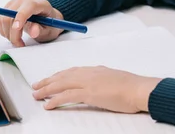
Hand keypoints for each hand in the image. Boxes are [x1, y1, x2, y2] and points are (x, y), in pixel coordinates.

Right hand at [0, 0, 64, 46]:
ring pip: (3, 19)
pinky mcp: (7, 8)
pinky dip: (4, 31)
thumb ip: (41, 30)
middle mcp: (25, 0)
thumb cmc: (49, 24)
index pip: (28, 7)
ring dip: (8, 34)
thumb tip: (33, 31)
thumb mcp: (49, 30)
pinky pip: (0, 20)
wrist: (46, 19)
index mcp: (39, 4)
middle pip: (11, 15)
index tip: (17, 29)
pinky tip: (13, 34)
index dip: (20, 17)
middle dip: (13, 33)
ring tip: (18, 40)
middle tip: (19, 45)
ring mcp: (15, 3)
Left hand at [32, 66, 161, 112]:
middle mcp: (90, 73)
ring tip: (36, 94)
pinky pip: (67, 96)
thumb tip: (99, 82)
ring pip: (61, 84)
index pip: (72, 71)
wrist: (138, 89)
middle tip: (36, 85)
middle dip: (48, 81)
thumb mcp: (114, 79)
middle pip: (63, 76)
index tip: (50, 79)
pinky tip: (48, 104)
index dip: (59, 75)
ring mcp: (89, 82)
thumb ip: (104, 79)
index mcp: (96, 70)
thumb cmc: (132, 87)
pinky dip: (55, 99)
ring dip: (47, 89)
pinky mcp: (89, 93)